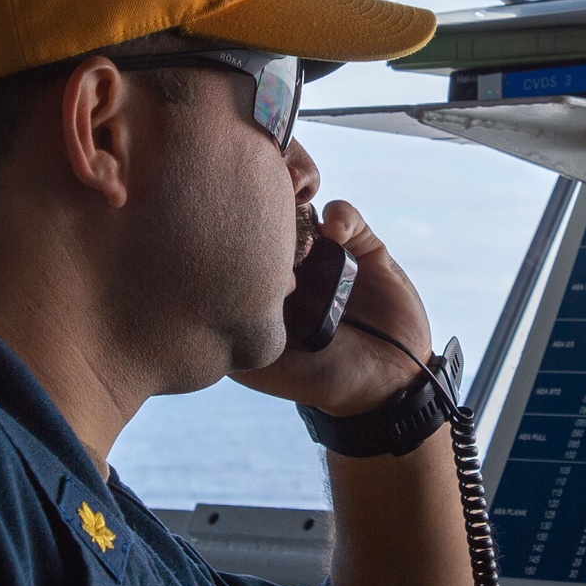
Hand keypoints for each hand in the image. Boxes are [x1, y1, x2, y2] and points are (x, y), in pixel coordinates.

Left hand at [232, 200, 432, 415]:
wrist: (387, 382)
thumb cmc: (322, 379)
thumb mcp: (268, 369)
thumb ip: (237, 344)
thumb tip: (199, 312)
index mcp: (266, 288)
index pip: (239, 246)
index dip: (234, 235)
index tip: (238, 243)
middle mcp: (292, 267)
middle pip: (268, 219)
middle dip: (265, 212)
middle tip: (266, 218)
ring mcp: (325, 253)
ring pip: (302, 207)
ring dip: (296, 203)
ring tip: (297, 216)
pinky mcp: (362, 247)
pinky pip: (343, 214)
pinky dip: (337, 215)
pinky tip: (335, 232)